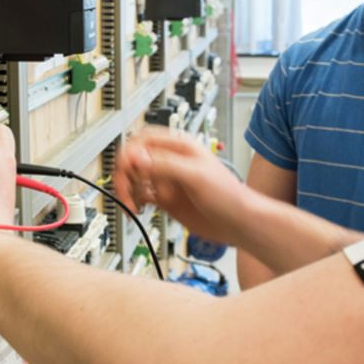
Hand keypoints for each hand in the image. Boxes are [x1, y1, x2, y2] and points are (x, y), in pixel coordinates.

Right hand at [114, 128, 256, 243]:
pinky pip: (141, 195)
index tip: (128, 170)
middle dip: (126, 173)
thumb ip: (165, 165)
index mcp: (179, 148)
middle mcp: (170, 161)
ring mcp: (167, 180)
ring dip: (128, 189)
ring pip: (135, 178)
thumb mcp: (195, 176)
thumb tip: (137, 158)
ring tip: (132, 204)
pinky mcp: (165, 198)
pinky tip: (138, 209)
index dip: (131, 153)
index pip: (144, 140)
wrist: (238, 223)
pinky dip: (134, 201)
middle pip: (135, 159)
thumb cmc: (228, 196)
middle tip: (125, 190)